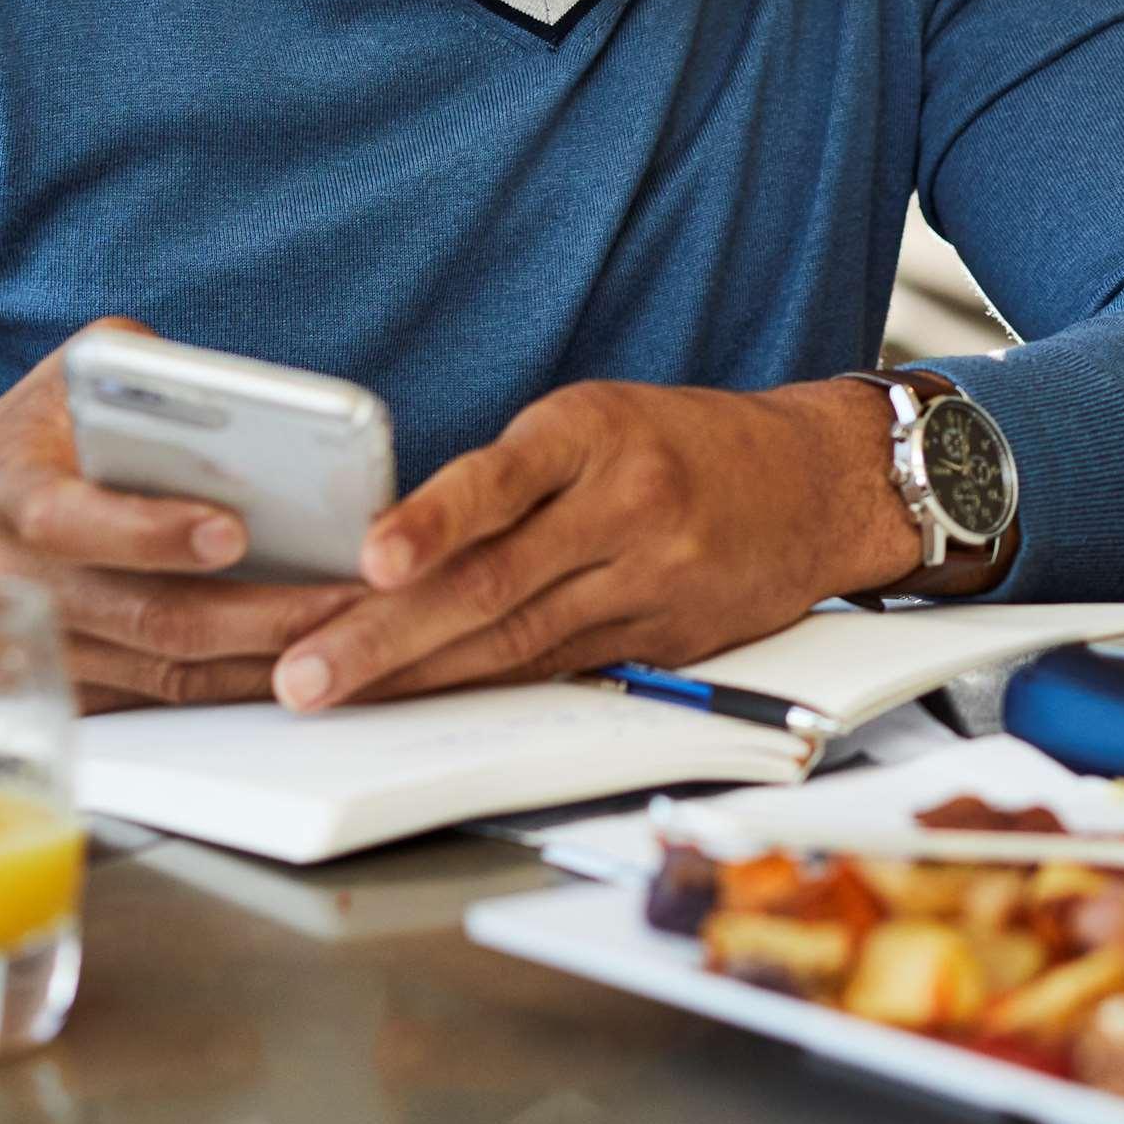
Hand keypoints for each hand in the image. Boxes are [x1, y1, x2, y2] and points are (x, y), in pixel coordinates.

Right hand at [0, 319, 361, 710]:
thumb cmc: (26, 444)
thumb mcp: (64, 380)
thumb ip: (140, 367)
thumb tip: (238, 392)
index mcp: (9, 492)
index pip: (72, 521)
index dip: (150, 532)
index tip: (233, 531)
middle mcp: (16, 582)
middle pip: (145, 615)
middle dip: (255, 612)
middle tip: (344, 597)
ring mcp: (43, 650)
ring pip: (166, 671)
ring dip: (265, 659)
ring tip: (353, 631)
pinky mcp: (70, 692)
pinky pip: (166, 698)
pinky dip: (239, 685)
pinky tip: (310, 664)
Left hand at [267, 379, 913, 710]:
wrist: (819, 482)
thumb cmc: (684, 443)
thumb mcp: (598, 420)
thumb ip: (508, 476)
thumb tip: (384, 548)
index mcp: (597, 431)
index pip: (504, 478)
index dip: (433, 521)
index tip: (371, 558)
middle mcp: (628, 505)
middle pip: (494, 582)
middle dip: (386, 635)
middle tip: (304, 673)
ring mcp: (650, 580)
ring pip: (518, 640)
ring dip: (416, 676)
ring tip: (334, 695)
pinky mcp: (663, 640)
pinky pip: (556, 669)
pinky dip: (481, 687)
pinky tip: (419, 703)